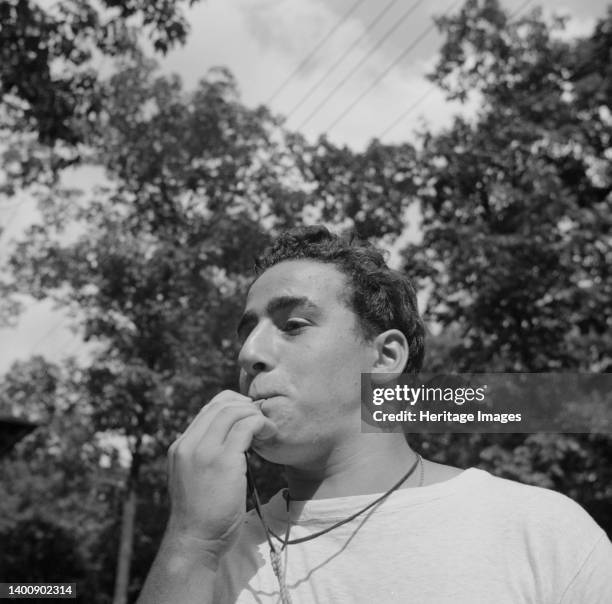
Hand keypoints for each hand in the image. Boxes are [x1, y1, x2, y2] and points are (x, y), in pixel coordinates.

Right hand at [164, 390, 276, 563]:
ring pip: (233, 411)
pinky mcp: (223, 460)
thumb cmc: (201, 516)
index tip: (248, 416)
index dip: (232, 405)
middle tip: (261, 419)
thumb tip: (231, 441)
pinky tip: (270, 434)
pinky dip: (262, 424)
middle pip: (220, 404)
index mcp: (180, 447)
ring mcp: (204, 451)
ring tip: (267, 428)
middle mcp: (188, 445)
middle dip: (245, 406)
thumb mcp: (194, 479)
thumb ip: (204, 458)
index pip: (208, 410)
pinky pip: (246, 426)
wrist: (195, 543)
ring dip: (255, 414)